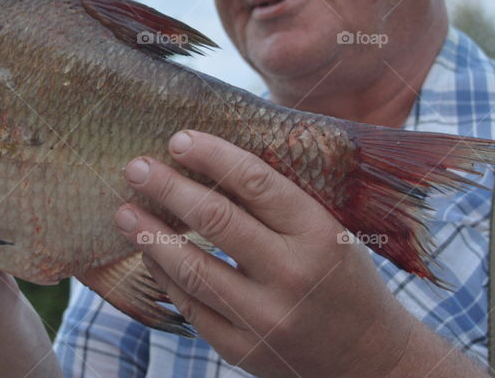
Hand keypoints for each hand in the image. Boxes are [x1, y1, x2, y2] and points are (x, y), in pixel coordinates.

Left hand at [113, 130, 427, 377]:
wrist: (371, 360)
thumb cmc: (344, 278)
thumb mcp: (331, 231)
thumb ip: (282, 201)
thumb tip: (215, 156)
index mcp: (318, 234)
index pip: (256, 182)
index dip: (212, 156)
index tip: (178, 139)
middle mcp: (292, 275)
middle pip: (216, 220)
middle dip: (168, 188)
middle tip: (136, 167)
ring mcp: (265, 317)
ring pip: (192, 269)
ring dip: (151, 236)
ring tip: (123, 212)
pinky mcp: (242, 349)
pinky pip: (190, 307)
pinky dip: (164, 277)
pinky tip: (148, 255)